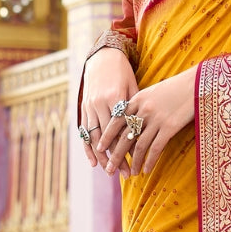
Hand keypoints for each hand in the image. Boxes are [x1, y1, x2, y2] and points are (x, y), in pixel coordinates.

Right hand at [80, 50, 138, 168]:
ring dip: (103, 157)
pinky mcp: (84, 108)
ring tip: (111, 172)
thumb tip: (147, 130)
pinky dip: (88, 148)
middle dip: (117, 158)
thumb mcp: (133, 86)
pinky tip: (94, 162)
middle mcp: (100, 104)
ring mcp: (89, 106)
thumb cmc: (123, 72)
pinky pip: (84, 132)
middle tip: (125, 174)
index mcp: (115, 98)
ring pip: (95, 137)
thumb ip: (136, 108)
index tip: (137, 163)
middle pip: (108, 137)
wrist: (102, 57)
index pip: (122, 130)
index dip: (129, 148)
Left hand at [98, 68, 195, 178]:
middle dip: (115, 155)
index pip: (116, 121)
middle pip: (124, 136)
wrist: (197, 83)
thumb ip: (140, 105)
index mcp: (137, 99)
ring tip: (130, 173)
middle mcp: (143, 109)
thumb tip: (131, 121)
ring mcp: (156, 119)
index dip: (107, 136)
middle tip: (109, 168)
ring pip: (139, 145)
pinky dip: (149, 161)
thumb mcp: (153, 92)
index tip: (100, 148)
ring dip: (133, 162)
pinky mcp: (170, 127)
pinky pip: (155, 148)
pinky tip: (146, 170)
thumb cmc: (176, 88)